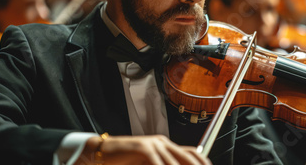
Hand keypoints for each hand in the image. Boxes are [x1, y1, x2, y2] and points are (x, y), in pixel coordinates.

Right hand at [74, 135, 210, 164]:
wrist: (102, 153)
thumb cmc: (125, 161)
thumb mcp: (149, 164)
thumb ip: (163, 164)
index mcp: (166, 146)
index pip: (192, 152)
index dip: (203, 161)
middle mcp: (162, 143)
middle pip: (187, 157)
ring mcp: (153, 144)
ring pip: (173, 163)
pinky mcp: (143, 147)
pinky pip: (157, 162)